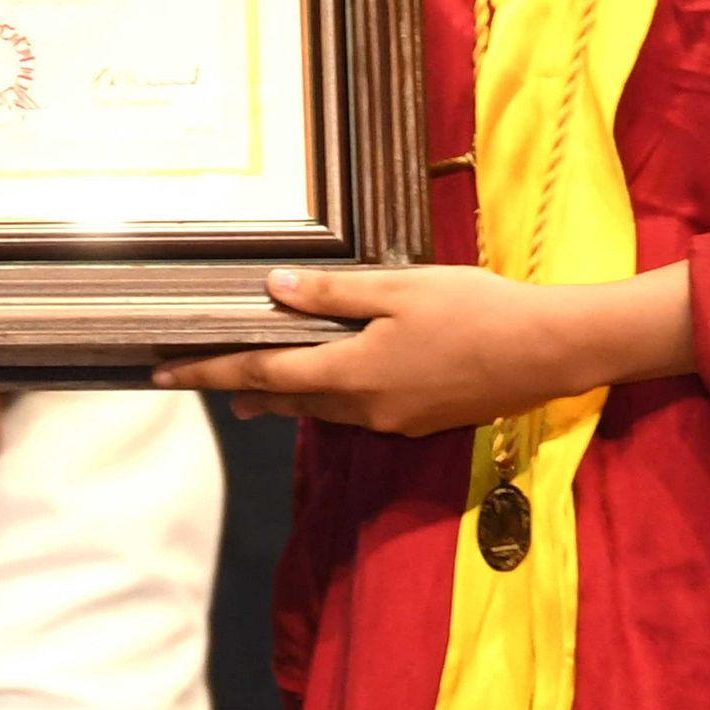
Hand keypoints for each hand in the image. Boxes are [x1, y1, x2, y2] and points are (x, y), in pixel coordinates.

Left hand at [151, 263, 693, 437]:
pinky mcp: (418, 421)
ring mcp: (393, 420)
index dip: (210, 369)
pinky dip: (325, 395)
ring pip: (320, 408)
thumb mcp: (401, 288)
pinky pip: (354, 410)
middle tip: (193, 376)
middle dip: (237, 386)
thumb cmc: (477, 309)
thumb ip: (335, 295)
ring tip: (246, 388)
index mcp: (353, 373)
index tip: (161, 372)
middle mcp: (365, 407)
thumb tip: (272, 292)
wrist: (548, 351)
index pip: (262, 373)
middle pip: (285, 399)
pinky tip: (325, 379)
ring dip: (281, 395)